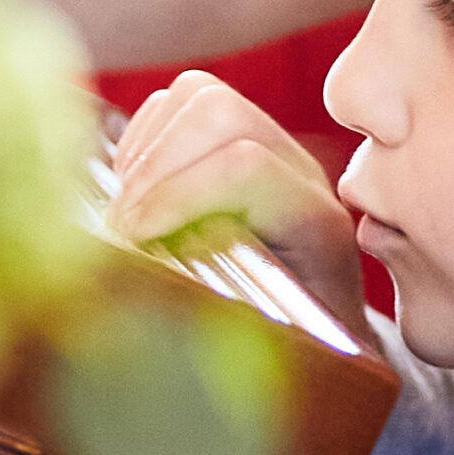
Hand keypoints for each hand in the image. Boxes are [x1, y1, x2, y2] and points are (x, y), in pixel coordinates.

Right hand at [107, 70, 371, 340]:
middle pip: (220, 112)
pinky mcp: (239, 147)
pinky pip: (181, 105)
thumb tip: (139, 287)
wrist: (331, 349)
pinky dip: (142, 141)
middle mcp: (301, 175)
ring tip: (127, 210)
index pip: (243, 166)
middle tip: (122, 225)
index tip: (130, 238)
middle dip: (155, 165)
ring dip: (146, 150)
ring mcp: (272, 153)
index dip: (174, 195)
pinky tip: (134, 195)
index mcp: (316, 225)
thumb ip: (216, 315)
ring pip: (200, 97)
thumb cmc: (294, 357)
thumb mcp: (266, 350)